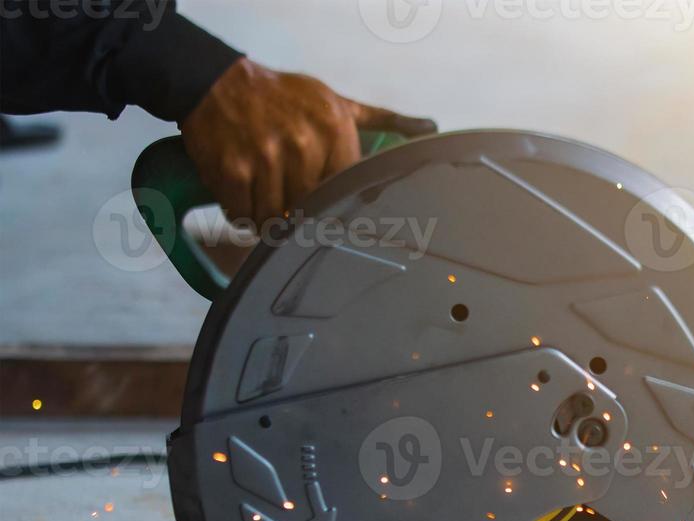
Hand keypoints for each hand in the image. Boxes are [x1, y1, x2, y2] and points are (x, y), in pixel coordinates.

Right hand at [179, 57, 434, 226]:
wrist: (216, 81)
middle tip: (289, 202)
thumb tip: (430, 127)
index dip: (336, 210)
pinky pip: (242, 216)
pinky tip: (242, 192)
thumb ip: (381, 121)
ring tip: (264, 193)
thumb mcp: (336, 102)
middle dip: (299, 215)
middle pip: (311, 212)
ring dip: (267, 218)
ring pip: (275, 219)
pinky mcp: (232, 172)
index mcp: (335, 130)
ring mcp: (266, 160)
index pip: (347, 193)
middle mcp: (303, 145)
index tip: (331, 217)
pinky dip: (241, 213)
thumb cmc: (283, 97)